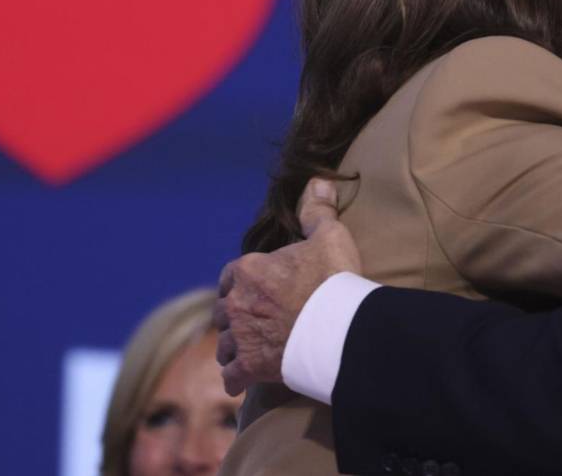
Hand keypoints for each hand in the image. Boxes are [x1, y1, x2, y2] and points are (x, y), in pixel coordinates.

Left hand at [216, 179, 361, 395]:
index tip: (257, 290)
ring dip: (234, 347)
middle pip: (223, 311)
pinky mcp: (248, 367)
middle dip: (236, 316)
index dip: (241, 283)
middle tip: (256, 321)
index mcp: (248, 270)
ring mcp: (240, 337)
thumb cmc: (333, 280)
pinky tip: (245, 380)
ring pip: (224, 344)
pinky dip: (237, 378)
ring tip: (251, 350)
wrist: (338, 328)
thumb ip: (318, 210)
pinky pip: (231, 376)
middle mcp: (236, 303)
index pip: (230, 276)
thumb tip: (318, 181)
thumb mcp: (329, 237)